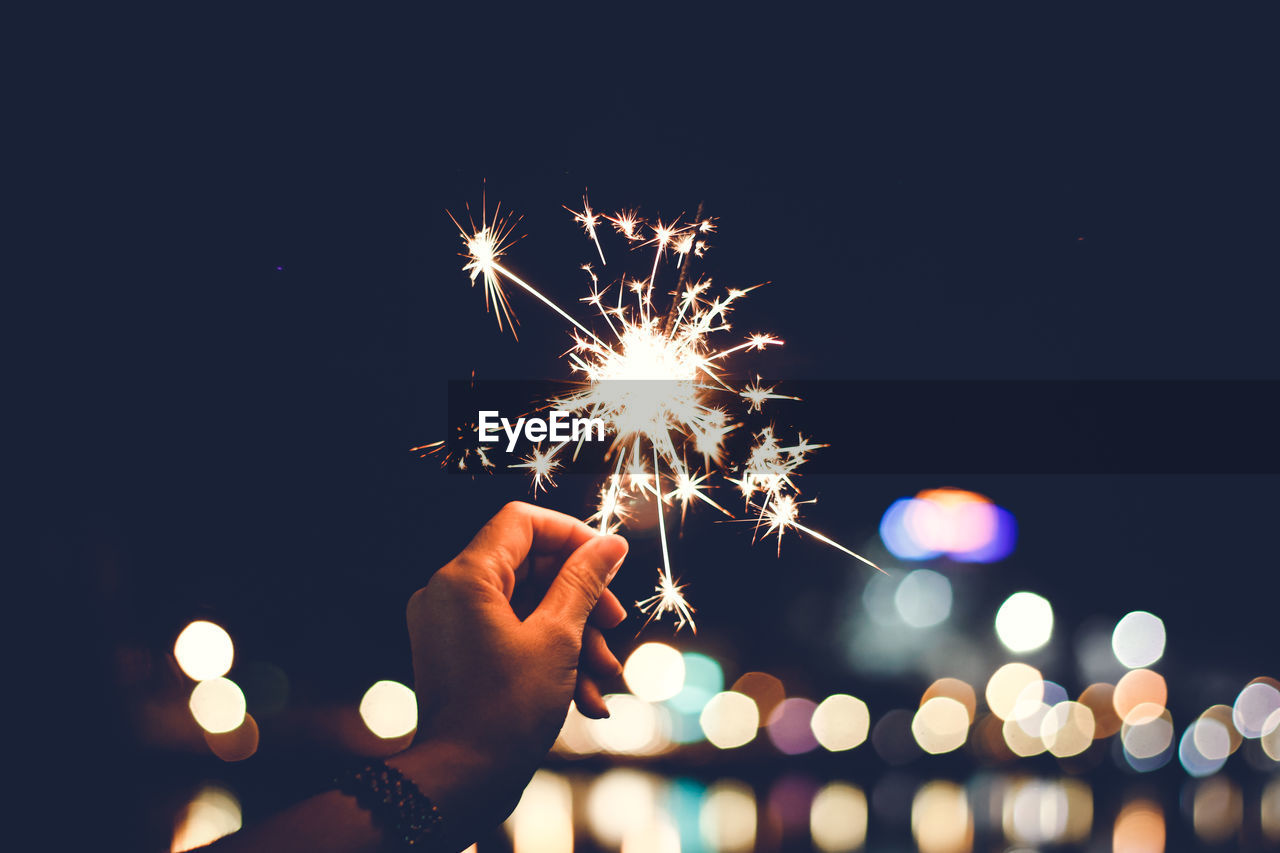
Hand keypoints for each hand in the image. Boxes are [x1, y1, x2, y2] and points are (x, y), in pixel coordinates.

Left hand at [394, 502, 629, 842]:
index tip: (608, 561)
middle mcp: (450, 592)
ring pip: (527, 606)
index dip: (572, 535)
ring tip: (605, 676)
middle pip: (530, 566)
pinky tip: (585, 697)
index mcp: (466, 577)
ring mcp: (451, 624)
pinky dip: (549, 656)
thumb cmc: (504, 711)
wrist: (461, 782)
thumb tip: (609, 544)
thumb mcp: (557, 638)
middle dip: (581, 599)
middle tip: (615, 626)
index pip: (523, 522)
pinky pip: (511, 635)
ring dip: (574, 636)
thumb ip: (584, 582)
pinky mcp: (459, 654)